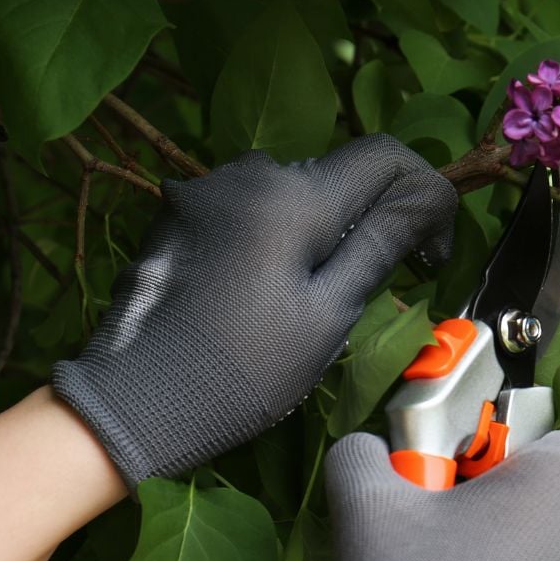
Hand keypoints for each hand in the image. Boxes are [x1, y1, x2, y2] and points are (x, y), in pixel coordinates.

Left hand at [54, 135, 455, 485]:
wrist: (130, 404)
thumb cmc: (243, 371)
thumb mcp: (329, 313)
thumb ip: (382, 242)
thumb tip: (429, 196)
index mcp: (293, 194)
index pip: (386, 156)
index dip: (425, 196)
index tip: (426, 258)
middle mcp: (247, 172)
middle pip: (337, 174)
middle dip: (368, 219)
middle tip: (369, 288)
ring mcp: (205, 190)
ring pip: (291, 191)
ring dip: (316, 228)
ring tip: (305, 297)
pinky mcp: (177, 214)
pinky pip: (247, 207)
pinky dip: (271, 235)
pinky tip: (255, 293)